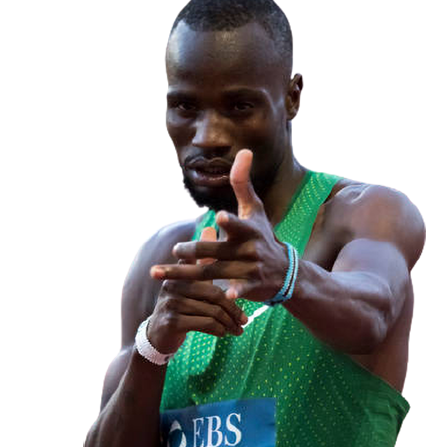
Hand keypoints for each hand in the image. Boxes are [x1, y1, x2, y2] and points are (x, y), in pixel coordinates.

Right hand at [146, 227, 246, 353]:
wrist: (158, 335)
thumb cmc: (181, 305)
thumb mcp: (192, 281)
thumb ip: (203, 259)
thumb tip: (209, 227)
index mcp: (180, 273)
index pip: (207, 269)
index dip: (226, 274)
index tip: (243, 284)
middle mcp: (173, 284)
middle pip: (214, 294)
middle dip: (232, 309)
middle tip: (245, 320)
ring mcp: (170, 303)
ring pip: (211, 311)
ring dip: (228, 323)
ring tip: (238, 329)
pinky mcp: (171, 321)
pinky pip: (203, 323)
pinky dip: (218, 329)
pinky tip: (224, 333)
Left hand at [150, 149, 289, 302]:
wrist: (285, 269)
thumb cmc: (263, 235)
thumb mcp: (254, 209)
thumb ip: (243, 182)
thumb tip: (244, 151)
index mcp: (248, 229)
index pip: (237, 224)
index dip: (230, 222)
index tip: (220, 218)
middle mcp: (248, 248)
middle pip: (215, 250)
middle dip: (195, 251)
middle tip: (176, 250)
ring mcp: (250, 268)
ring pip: (214, 271)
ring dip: (189, 274)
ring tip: (162, 275)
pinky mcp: (252, 286)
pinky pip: (239, 290)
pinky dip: (234, 293)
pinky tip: (223, 296)